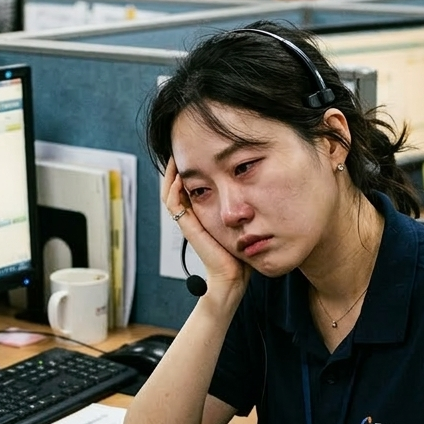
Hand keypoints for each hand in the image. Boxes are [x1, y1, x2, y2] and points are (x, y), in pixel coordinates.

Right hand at [162, 158, 249, 304]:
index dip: (187, 167)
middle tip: (178, 147)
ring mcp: (187, 222)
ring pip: (169, 192)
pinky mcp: (188, 228)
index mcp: (201, 213)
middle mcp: (191, 216)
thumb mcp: (241, 222)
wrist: (233, 277)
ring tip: (174, 156)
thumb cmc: (240, 252)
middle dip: (175, 166)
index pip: (187, 185)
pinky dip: (173, 189)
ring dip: (170, 173)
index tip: (194, 150)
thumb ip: (242, 207)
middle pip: (174, 185)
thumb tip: (254, 184)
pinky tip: (179, 176)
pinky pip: (173, 205)